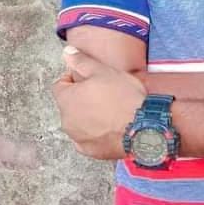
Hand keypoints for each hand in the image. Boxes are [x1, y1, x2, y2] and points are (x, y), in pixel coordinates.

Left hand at [52, 45, 145, 159]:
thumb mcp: (103, 71)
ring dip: (88, 116)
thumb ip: (81, 61)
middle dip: (82, 98)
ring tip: (111, 110)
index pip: (59, 85)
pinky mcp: (91, 151)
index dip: (73, 79)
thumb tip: (67, 53)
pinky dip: (96, 133)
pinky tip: (111, 127)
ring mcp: (78, 138)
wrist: (143, 128)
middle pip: (69, 105)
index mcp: (66, 99)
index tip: (89, 78)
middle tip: (104, 93)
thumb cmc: (123, 98)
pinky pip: (88, 139)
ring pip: (78, 122)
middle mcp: (67, 121)